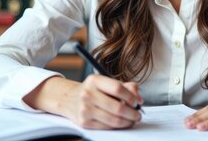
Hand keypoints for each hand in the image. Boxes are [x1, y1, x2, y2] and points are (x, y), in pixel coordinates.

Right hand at [23, 74, 142, 128]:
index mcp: (95, 80)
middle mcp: (88, 94)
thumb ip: (126, 86)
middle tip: (138, 114)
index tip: (137, 102)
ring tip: (132, 120)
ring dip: (127, 122)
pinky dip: (118, 126)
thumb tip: (138, 97)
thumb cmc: (93, 90)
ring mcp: (84, 109)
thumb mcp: (107, 83)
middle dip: (132, 113)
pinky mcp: (84, 122)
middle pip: (117, 107)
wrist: (69, 99)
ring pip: (113, 119)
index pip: (118, 88)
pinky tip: (122, 123)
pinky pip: (107, 127)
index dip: (131, 97)